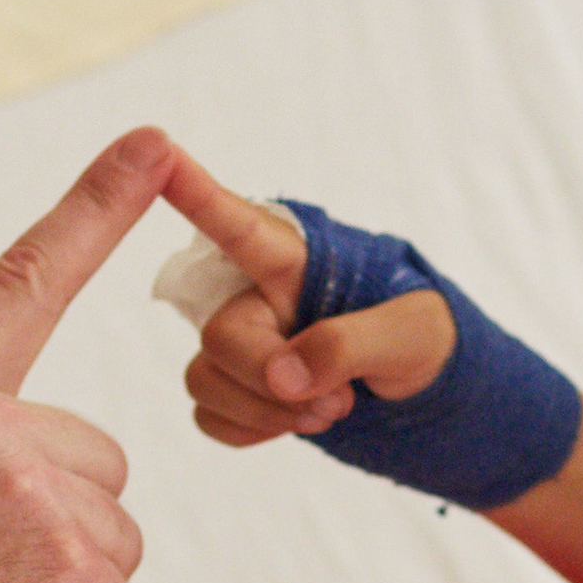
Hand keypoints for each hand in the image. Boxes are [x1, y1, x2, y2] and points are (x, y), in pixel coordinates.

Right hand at [157, 157, 452, 446]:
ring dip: (267, 412)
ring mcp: (244, 341)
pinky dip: (251, 431)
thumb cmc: (420, 339)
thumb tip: (284, 375)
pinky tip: (294, 422)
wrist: (422, 392)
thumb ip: (349, 344)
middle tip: (338, 400)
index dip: (196, 191)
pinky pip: (208, 416)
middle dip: (273, 382)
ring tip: (329, 410)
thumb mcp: (411, 332)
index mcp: (297, 260)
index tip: (160, 151)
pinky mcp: (236, 386)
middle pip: (220, 337)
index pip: (239, 224)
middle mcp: (256, 294)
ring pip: (205, 381)